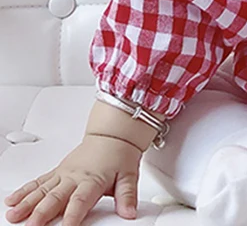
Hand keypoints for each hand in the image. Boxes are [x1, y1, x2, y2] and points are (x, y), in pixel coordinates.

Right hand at [3, 134, 142, 225]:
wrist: (113, 135)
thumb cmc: (120, 155)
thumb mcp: (129, 175)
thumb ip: (127, 195)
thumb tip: (130, 212)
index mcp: (93, 179)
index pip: (81, 201)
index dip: (72, 215)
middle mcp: (75, 177)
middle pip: (56, 197)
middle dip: (42, 213)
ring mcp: (64, 174)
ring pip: (42, 189)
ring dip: (27, 202)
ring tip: (14, 214)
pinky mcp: (57, 171)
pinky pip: (39, 181)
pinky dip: (24, 190)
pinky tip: (12, 200)